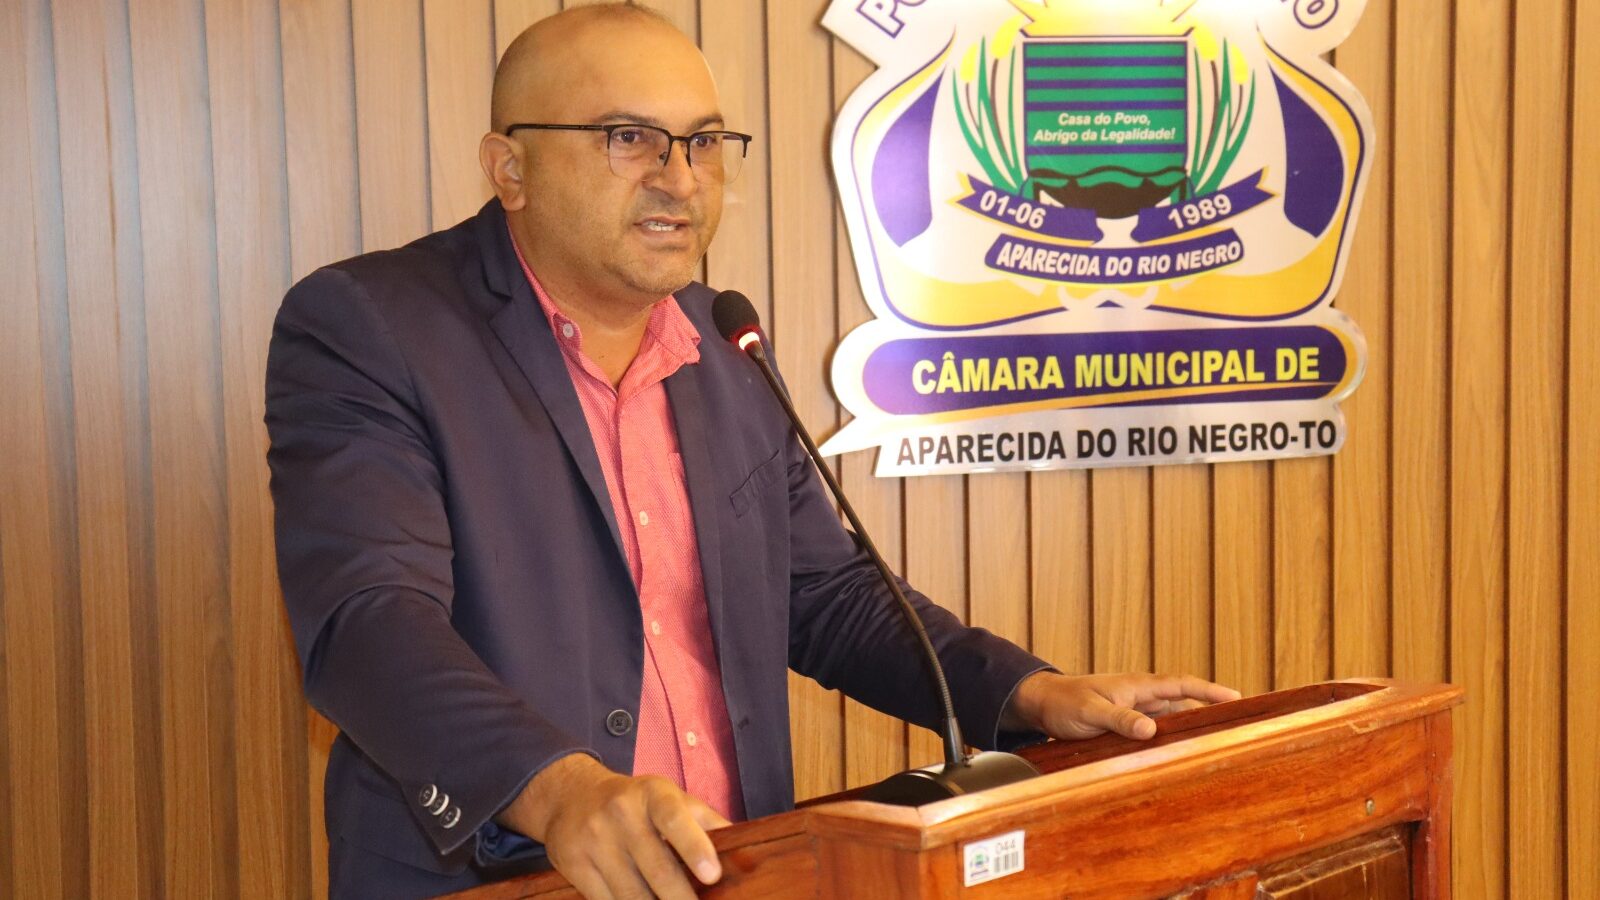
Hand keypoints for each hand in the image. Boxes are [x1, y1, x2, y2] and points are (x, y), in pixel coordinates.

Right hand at [498, 753, 729, 899]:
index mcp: (653, 795)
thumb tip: (744, 850)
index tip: (713, 875)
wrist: (571, 796)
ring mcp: (596, 841)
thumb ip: (707, 822)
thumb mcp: (671, 798)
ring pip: (633, 895)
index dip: (695, 848)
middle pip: (657, 869)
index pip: (675, 819)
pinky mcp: (576, 865)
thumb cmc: (637, 802)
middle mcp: (622, 814)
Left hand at [1004, 671, 1241, 740]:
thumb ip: (1120, 720)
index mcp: (1137, 686)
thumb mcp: (1091, 712)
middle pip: (1184, 699)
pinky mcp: (1126, 722)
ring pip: (1172, 715)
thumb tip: (1152, 729)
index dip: (1210, 690)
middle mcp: (1140, 695)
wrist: (1041, 703)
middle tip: (1239, 721)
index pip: (1181, 684)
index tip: (1237, 697)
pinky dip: (1171, 735)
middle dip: (1211, 706)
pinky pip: (1156, 727)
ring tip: (1217, 739)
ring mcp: (1134, 707)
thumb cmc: (1064, 702)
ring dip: (1192, 723)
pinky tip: (1180, 750)